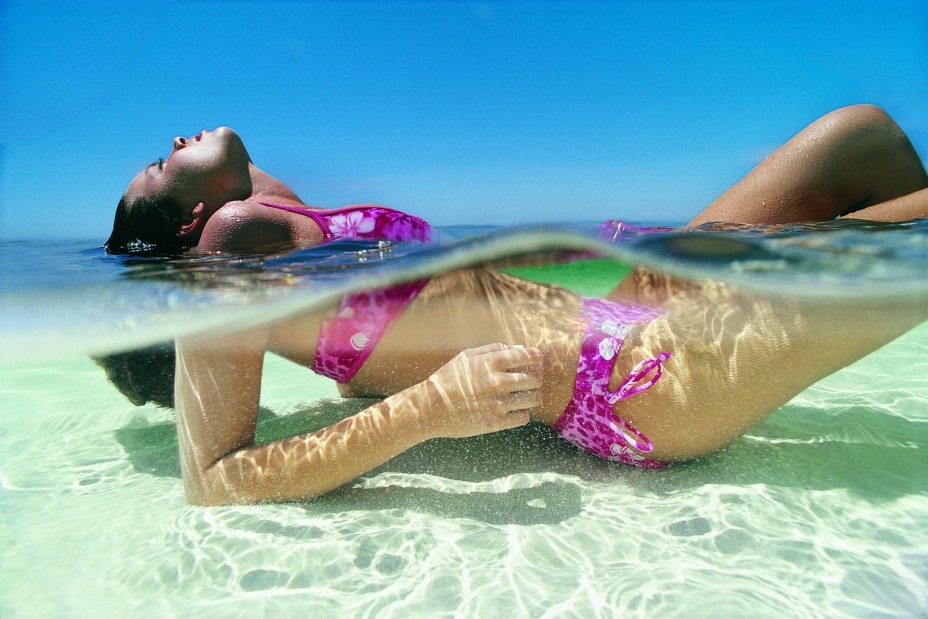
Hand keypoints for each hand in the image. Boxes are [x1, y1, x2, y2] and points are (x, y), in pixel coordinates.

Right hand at [419, 343, 543, 438]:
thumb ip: (493, 350)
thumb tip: (518, 349)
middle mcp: (498, 382)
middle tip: (531, 381)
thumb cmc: (448, 379)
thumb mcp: (467, 357)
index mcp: (491, 363)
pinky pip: (523, 417)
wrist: (431, 408)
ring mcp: (498, 403)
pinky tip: (514, 410)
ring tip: (525, 396)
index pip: (526, 356)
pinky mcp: (496, 422)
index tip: (537, 360)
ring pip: (533, 399)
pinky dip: (523, 413)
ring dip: (532, 396)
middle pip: (534, 379)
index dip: (536, 357)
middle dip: (535, 379)